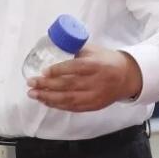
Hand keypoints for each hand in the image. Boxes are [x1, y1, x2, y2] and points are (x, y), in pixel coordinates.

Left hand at [27, 45, 142, 111]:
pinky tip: (46, 101)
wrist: (127, 77)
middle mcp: (97, 82)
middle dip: (47, 85)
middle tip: (31, 83)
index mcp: (97, 65)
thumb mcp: (94, 51)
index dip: (59, 70)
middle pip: (69, 85)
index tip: (43, 71)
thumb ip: (76, 52)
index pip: (76, 68)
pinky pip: (73, 107)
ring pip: (69, 99)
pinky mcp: (94, 106)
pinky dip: (57, 105)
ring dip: (48, 97)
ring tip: (33, 94)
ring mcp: (95, 96)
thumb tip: (52, 50)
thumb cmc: (107, 60)